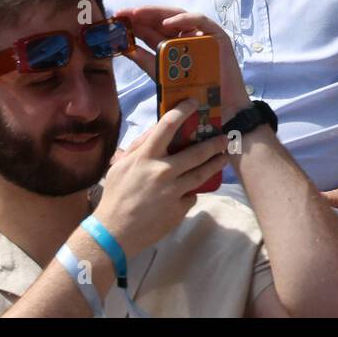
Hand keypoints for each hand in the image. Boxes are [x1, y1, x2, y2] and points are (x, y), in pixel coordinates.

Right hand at [91, 98, 230, 256]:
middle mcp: (163, 172)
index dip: (183, 111)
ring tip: (222, 158)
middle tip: (223, 138)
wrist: (114, 232)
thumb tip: (157, 129)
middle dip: (214, 144)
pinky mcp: (179, 209)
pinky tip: (191, 189)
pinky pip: (191, 195)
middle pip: (197, 152)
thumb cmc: (116, 195)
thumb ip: (140, 146)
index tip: (195, 103)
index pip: (167, 126)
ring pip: (202, 174)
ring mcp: (173, 191)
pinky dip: (191, 192)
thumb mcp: (121, 166)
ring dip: (215, 164)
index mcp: (145, 158)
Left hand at [114, 6, 252, 121]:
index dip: (134, 23)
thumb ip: (146, 61)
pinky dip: (184, 19)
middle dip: (142, 14)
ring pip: (179, 16)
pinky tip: (166, 23)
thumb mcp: (162, 75)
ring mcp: (202, 34)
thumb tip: (125, 48)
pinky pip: (200, 21)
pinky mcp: (217, 35)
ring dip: (157, 13)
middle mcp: (187, 37)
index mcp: (174, 45)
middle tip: (123, 13)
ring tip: (138, 14)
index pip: (152, 29)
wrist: (218, 108)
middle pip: (163, 19)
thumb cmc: (193, 94)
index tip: (116, 20)